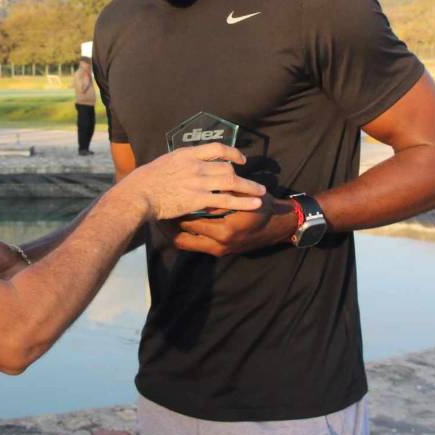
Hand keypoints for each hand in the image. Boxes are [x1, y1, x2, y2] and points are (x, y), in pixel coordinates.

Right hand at [120, 143, 265, 220]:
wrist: (139, 194)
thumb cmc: (145, 180)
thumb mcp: (164, 163)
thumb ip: (179, 163)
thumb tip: (184, 165)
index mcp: (187, 154)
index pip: (217, 148)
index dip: (232, 152)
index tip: (240, 159)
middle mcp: (196, 165)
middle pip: (227, 167)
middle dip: (241, 175)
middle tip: (252, 182)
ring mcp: (199, 182)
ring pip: (232, 182)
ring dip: (249, 187)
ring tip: (261, 193)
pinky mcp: (199, 199)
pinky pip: (226, 199)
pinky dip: (243, 201)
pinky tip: (254, 204)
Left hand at [173, 194, 298, 256]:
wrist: (278, 227)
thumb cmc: (262, 208)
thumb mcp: (243, 197)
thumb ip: (223, 193)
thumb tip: (200, 182)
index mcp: (224, 230)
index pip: (191, 220)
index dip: (176, 210)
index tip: (165, 197)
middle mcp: (219, 244)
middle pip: (182, 236)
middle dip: (168, 224)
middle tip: (156, 210)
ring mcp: (218, 250)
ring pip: (185, 242)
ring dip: (173, 231)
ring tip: (161, 218)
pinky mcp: (218, 251)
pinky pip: (193, 244)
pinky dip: (183, 234)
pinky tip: (175, 225)